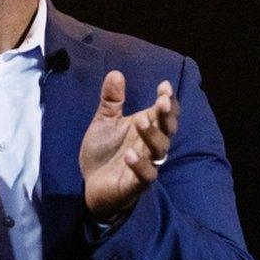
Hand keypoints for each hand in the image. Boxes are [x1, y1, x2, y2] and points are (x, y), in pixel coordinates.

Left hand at [79, 71, 179, 222]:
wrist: (92, 187)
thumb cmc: (104, 153)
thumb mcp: (104, 122)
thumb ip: (111, 100)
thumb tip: (116, 73)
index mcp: (145, 129)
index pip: (163, 113)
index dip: (167, 100)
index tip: (164, 85)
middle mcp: (149, 146)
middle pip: (167, 130)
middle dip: (167, 116)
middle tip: (161, 101)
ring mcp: (145, 165)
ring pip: (159, 151)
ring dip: (152, 135)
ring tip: (140, 120)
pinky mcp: (135, 185)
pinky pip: (145, 176)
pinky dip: (140, 166)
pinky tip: (130, 155)